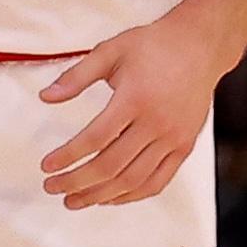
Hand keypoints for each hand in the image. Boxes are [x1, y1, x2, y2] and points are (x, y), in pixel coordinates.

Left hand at [36, 13, 223, 207]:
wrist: (200, 46)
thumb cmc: (154, 46)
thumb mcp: (110, 51)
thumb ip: (76, 76)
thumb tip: (46, 97)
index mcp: (135, 99)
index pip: (95, 138)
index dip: (68, 156)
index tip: (47, 166)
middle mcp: (156, 123)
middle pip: (111, 165)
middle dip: (77, 182)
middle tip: (52, 187)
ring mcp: (173, 138)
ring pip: (133, 180)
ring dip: (100, 195)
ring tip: (74, 200)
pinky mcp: (184, 146)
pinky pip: (158, 181)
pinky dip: (132, 195)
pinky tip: (109, 197)